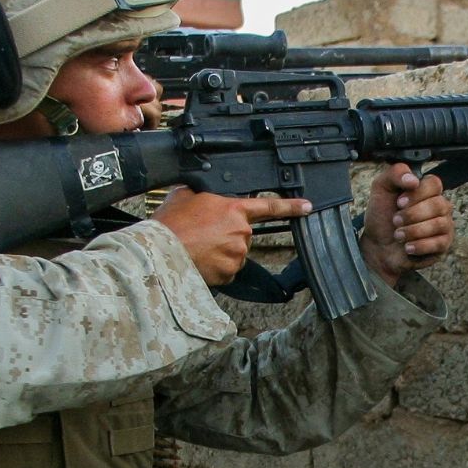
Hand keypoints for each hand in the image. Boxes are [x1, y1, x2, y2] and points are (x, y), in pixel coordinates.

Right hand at [152, 187, 310, 285]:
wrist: (160, 252)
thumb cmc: (170, 224)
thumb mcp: (186, 194)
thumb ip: (204, 193)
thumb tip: (204, 194)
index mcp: (234, 209)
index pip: (269, 207)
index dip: (291, 206)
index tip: (307, 206)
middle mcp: (241, 232)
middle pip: (242, 235)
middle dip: (225, 235)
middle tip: (201, 234)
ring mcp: (237, 255)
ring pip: (234, 254)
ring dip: (220, 253)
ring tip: (196, 248)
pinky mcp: (230, 274)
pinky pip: (227, 271)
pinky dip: (215, 268)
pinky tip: (199, 262)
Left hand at [359, 163, 453, 284]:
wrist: (377, 245)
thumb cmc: (382, 216)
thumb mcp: (381, 188)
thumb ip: (395, 174)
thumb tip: (414, 180)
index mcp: (427, 190)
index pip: (434, 184)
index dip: (417, 194)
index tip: (399, 202)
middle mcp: (440, 206)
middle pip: (438, 204)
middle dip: (412, 215)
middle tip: (395, 221)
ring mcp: (444, 225)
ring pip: (439, 224)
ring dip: (413, 231)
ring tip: (398, 235)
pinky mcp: (443, 245)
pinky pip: (439, 243)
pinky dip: (419, 246)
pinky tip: (407, 247)